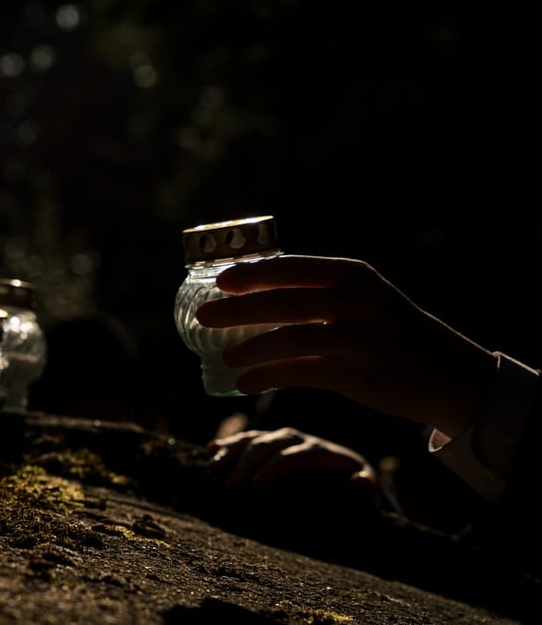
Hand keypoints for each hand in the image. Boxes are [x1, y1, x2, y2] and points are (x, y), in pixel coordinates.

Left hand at [194, 255, 497, 437]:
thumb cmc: (391, 330)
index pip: (294, 268)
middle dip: (238, 309)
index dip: (254, 273)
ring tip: (225, 357)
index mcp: (355, 276)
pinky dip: (268, 377)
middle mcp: (359, 303)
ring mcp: (361, 340)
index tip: (220, 280)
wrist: (449, 373)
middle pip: (285, 302)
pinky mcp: (360, 376)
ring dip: (250, 348)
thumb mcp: (364, 298)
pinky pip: (302, 373)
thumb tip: (251, 291)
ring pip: (291, 339)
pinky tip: (244, 384)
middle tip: (203, 315)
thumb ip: (318, 292)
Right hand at [207, 427, 376, 499]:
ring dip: (231, 450)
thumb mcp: (365, 489)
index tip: (255, 486)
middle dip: (246, 464)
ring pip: (253, 437)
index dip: (274, 468)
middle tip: (229, 487)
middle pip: (268, 444)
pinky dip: (228, 443)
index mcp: (321, 452)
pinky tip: (210, 449)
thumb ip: (366, 487)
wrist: (347, 473)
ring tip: (212, 468)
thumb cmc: (354, 487)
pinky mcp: (269, 443)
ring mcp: (281, 438)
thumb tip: (361, 482)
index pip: (293, 456)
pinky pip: (246, 438)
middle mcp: (298, 439)